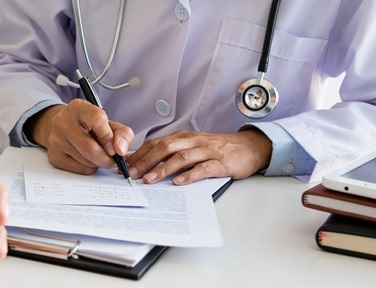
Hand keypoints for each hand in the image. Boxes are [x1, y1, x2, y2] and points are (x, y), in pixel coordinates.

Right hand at [29, 99, 134, 174]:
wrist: (64, 127)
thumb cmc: (89, 125)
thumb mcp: (108, 122)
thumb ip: (122, 133)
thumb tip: (121, 150)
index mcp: (78, 108)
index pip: (97, 121)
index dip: (109, 138)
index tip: (115, 148)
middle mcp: (63, 122)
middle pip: (90, 149)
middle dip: (107, 159)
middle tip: (112, 159)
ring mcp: (56, 140)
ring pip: (86, 162)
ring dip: (98, 163)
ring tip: (97, 154)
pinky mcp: (54, 156)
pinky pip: (80, 170)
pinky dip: (89, 168)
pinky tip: (87, 159)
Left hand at [127, 130, 271, 184]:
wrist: (249, 147)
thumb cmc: (218, 148)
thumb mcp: (194, 146)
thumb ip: (173, 152)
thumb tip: (147, 163)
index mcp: (184, 137)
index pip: (157, 143)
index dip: (140, 154)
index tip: (126, 166)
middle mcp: (193, 141)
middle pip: (165, 148)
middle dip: (146, 161)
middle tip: (132, 174)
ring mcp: (207, 151)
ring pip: (181, 157)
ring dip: (163, 169)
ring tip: (150, 179)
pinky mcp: (220, 162)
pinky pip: (203, 168)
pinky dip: (190, 175)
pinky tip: (179, 182)